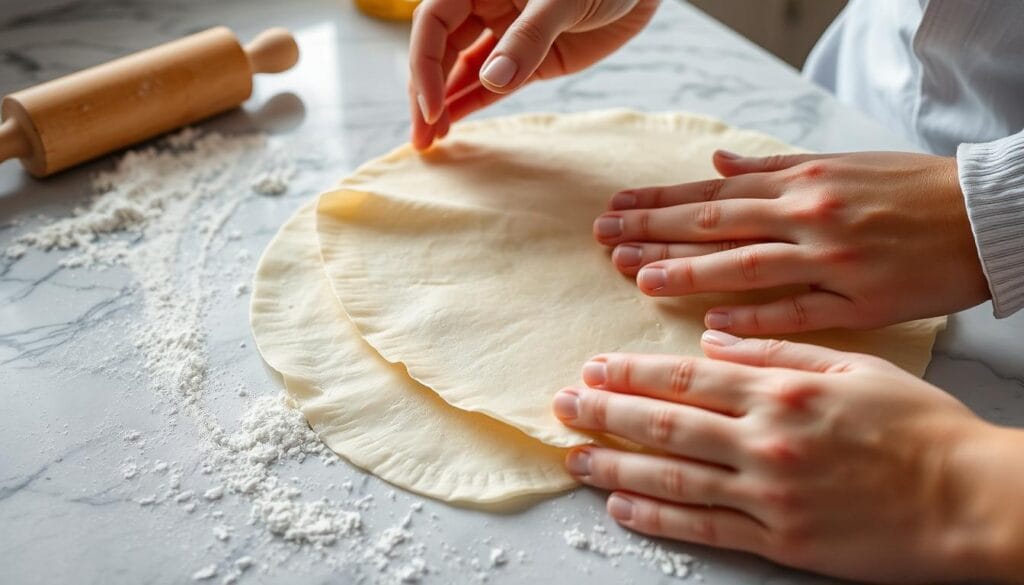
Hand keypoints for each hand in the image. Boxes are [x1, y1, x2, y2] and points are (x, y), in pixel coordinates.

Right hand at [408, 0, 658, 149]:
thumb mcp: (562, 0)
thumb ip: (527, 38)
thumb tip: (491, 80)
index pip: (433, 24)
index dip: (425, 64)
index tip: (432, 105)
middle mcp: (484, 7)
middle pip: (438, 51)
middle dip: (425, 93)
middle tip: (421, 136)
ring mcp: (505, 34)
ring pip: (461, 70)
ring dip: (444, 103)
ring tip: (431, 140)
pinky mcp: (528, 59)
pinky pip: (491, 84)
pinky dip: (471, 103)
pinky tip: (453, 125)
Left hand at [552, 333, 1021, 582]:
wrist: (971, 498)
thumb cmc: (918, 427)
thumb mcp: (854, 366)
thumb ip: (779, 349)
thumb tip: (714, 339)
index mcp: (781, 390)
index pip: (685, 376)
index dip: (631, 371)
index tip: (594, 367)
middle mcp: (764, 440)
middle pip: (664, 422)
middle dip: (606, 412)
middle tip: (564, 405)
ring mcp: (768, 494)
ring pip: (671, 476)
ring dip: (614, 465)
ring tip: (574, 457)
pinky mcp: (780, 541)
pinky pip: (704, 527)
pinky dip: (656, 517)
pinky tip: (621, 506)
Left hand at [593, 151, 989, 333]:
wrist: (986, 216)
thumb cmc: (911, 190)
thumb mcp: (840, 163)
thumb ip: (772, 168)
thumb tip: (716, 163)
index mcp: (801, 183)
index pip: (712, 193)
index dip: (659, 201)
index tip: (615, 209)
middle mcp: (808, 216)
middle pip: (715, 224)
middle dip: (655, 232)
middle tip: (606, 242)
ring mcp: (832, 261)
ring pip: (746, 266)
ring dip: (688, 272)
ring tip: (639, 278)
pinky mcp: (861, 303)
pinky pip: (797, 314)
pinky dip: (753, 321)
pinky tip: (711, 329)